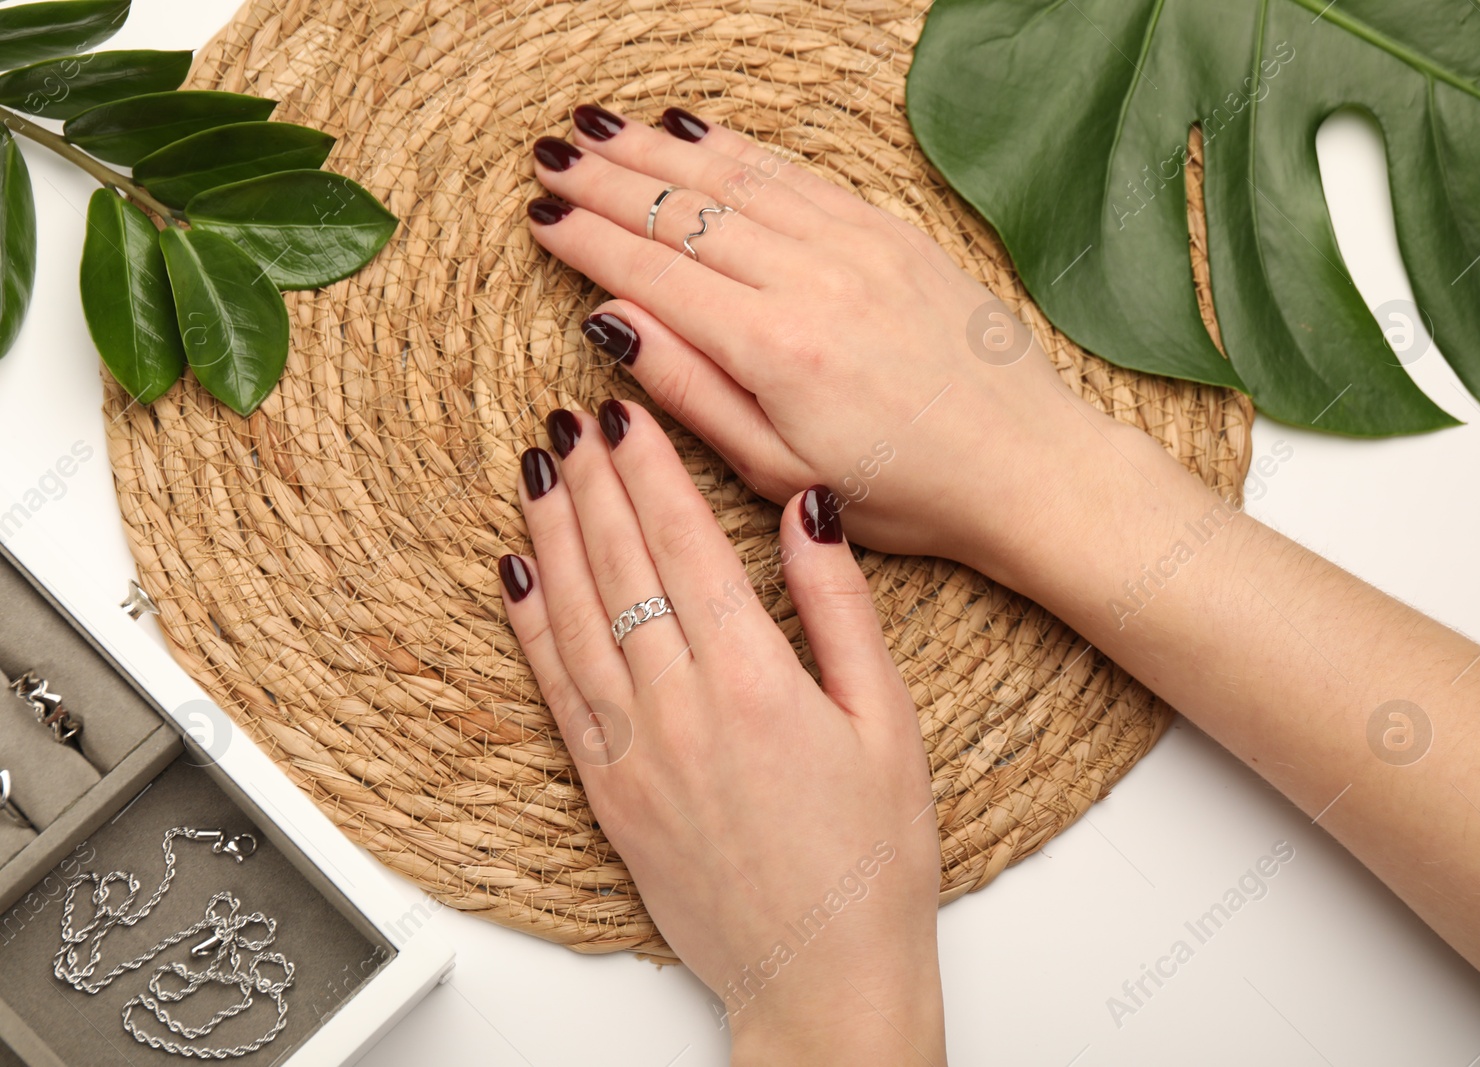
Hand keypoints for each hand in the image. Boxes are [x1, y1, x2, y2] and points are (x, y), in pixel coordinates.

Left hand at [498, 400, 945, 1063]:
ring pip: (576, 617)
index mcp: (756, 680)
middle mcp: (681, 708)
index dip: (650, 469)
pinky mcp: (607, 794)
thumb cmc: (873, 858)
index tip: (626, 412)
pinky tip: (515, 575)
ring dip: (552, 535)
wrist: (821, 976)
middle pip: (622, 566)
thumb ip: (841, 609)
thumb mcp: (888, 722)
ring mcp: (633, 752)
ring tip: (536, 470)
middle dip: (594, 482)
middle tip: (569, 418)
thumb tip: (808, 509)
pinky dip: (529, 626)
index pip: (686, 543)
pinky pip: (555, 691)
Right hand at [524, 104, 1176, 567]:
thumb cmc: (906, 492)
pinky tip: (698, 133)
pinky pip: (800, 176)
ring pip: (739, 180)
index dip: (588, 239)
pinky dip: (740, 151)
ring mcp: (860, 246)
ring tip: (600, 128)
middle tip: (549, 155)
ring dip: (661, 150)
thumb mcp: (780, 470)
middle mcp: (814, 279)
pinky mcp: (895, 233)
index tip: (541, 215)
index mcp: (776, 350)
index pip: (655, 272)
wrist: (1025, 465)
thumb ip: (692, 391)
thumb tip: (614, 323)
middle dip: (609, 179)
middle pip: (687, 211)